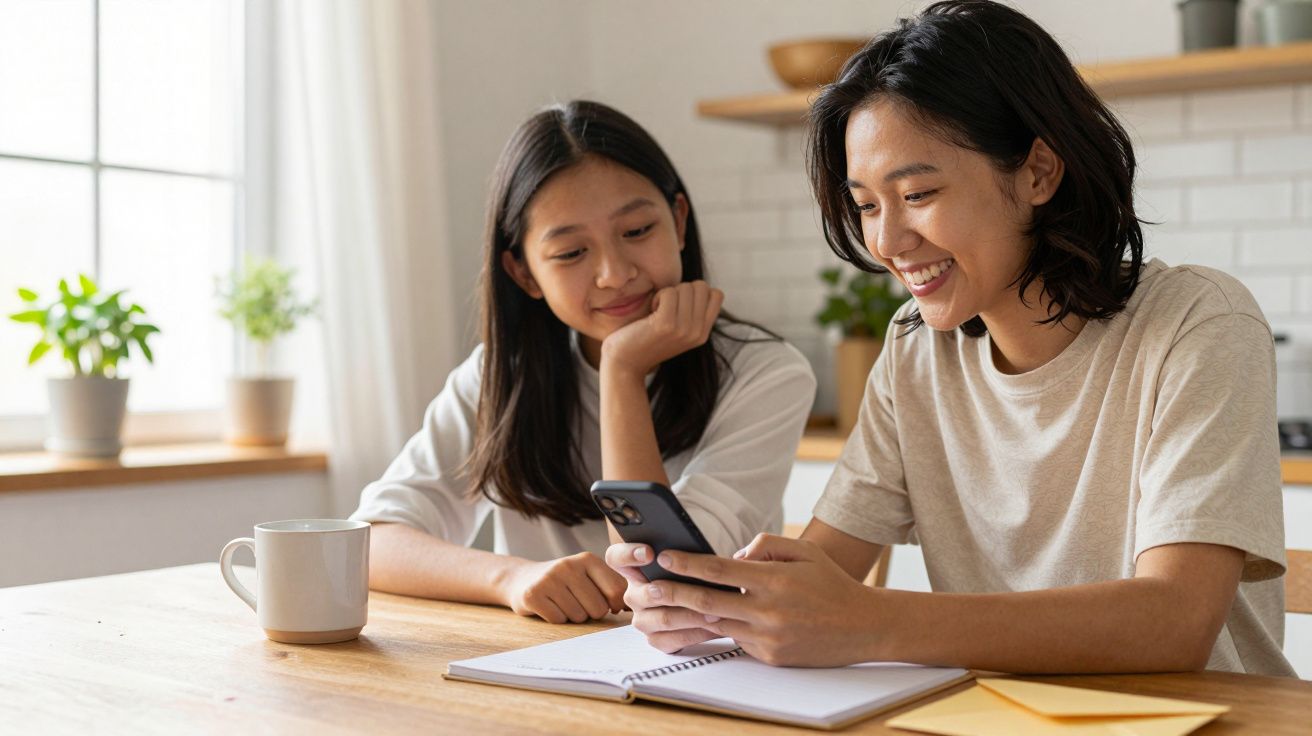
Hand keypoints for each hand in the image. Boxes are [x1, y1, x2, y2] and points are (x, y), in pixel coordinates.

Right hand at [498, 552, 627, 623]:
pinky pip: (558, 620)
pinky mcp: (533, 595)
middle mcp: (569, 565)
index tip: (608, 606)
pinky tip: (549, 607)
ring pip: (579, 617)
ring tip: (561, 603)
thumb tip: (633, 607)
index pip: (617, 590)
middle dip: (590, 612)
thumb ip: (611, 587)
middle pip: (598, 608)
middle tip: (576, 602)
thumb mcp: (587, 576)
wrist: (522, 579)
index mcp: (588, 559)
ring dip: (572, 617)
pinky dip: (556, 619)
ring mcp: (549, 579)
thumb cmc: (564, 583)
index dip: (615, 606)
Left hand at [600, 281, 723, 376]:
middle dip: (681, 290)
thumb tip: (700, 286)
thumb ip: (692, 314)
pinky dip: (658, 296)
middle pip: (701, 287)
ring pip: (685, 288)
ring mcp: (683, 329)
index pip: (716, 294)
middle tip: (666, 307)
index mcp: (702, 334)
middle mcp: (697, 333)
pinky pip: (668, 292)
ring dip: (668, 293)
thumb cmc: (646, 340)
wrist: (625, 365)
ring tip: (657, 311)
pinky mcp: (666, 324)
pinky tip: (651, 312)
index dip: (697, 292)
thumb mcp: (678, 330)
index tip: (680, 305)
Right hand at [605, 542, 720, 652]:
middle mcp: (634, 595)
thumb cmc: (694, 575)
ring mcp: (643, 619)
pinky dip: (698, 633)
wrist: (707, 605)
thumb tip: (693, 546)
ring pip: (663, 618)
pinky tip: (715, 626)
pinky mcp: (657, 640)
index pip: (616, 558)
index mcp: (634, 569)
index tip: (650, 553)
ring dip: (692, 615)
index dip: (628, 554)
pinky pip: (675, 639)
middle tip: (694, 589)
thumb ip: (683, 553)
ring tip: (717, 610)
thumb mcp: (687, 560)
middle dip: (673, 593)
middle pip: (644, 594)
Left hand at [624, 534, 881, 665]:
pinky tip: (698, 623)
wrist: (863, 627)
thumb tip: (734, 555)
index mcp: (774, 581)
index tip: (664, 556)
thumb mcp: (804, 551)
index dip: (688, 564)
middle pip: (707, 602)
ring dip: (685, 617)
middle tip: (644, 589)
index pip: (720, 570)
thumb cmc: (831, 584)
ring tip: (658, 609)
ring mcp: (768, 638)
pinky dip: (720, 630)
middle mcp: (768, 612)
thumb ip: (767, 545)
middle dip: (671, 593)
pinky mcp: (770, 658)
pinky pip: (737, 641)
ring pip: (716, 626)